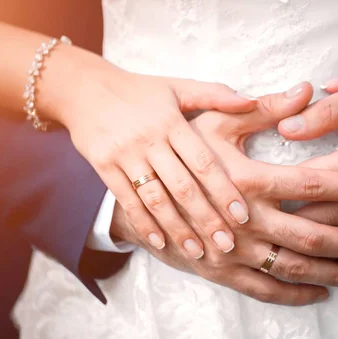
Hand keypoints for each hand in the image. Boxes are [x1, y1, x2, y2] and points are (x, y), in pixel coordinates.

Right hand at [57, 56, 256, 255]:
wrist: (85, 88)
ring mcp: (125, 155)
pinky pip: (126, 200)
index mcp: (171, 122)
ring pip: (155, 199)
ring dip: (177, 228)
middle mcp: (149, 140)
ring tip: (198, 252)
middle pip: (182, 186)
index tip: (241, 215)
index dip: (223, 190)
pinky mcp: (103, 167)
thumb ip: (216, 95)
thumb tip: (252, 101)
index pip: (203, 162)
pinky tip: (161, 243)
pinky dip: (144, 224)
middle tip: (226, 244)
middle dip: (206, 218)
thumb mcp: (177, 87)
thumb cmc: (140, 91)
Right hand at [112, 83, 337, 305]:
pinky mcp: (219, 272)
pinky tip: (322, 293)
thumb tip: (308, 88)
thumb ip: (264, 108)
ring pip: (293, 268)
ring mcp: (232, 252)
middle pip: (311, 235)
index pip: (312, 184)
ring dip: (334, 273)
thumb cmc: (177, 153)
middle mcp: (244, 220)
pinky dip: (295, 295)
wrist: (131, 195)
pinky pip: (264, 290)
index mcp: (247, 179)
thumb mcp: (215, 124)